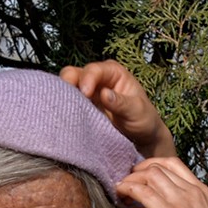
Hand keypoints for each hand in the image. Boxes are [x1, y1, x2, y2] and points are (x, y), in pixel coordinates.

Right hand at [60, 61, 178, 158]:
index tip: (85, 94)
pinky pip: (67, 104)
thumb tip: (104, 94)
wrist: (142, 137)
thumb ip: (121, 103)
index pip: (93, 70)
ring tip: (66, 110)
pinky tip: (66, 118)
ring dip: (64, 98)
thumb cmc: (144, 119)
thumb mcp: (137, 111)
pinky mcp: (82, 107)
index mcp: (113, 72)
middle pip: (73, 74)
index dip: (87, 79)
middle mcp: (98, 78)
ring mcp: (87, 92)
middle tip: (68, 101)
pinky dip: (65, 108)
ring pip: (66, 88)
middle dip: (68, 85)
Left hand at [115, 157, 207, 207]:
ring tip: (121, 193)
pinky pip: (142, 192)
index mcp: (200, 190)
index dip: (150, 166)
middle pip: (157, 166)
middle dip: (136, 172)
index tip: (138, 176)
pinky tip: (121, 198)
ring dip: (130, 180)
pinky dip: (128, 190)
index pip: (172, 163)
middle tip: (125, 186)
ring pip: (149, 175)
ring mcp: (182, 200)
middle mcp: (192, 190)